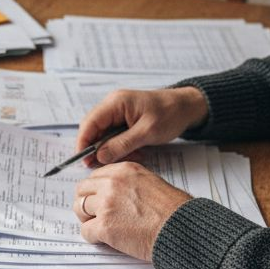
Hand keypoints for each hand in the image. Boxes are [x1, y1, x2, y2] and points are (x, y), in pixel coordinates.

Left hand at [74, 162, 191, 261]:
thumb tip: (113, 194)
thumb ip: (128, 184)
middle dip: (86, 203)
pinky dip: (93, 237)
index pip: (94, 176)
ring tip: (100, 227)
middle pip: (82, 190)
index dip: (94, 191)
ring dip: (87, 219)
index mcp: (124, 170)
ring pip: (80, 209)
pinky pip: (86, 231)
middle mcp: (113, 183)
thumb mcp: (150, 183)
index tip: (97, 200)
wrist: (180, 229)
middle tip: (94, 215)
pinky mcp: (105, 226)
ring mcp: (107, 205)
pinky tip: (105, 240)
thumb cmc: (173, 210)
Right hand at [77, 87, 208, 166]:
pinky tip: (136, 153)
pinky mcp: (124, 122)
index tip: (83, 161)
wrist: (186, 107)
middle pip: (94, 130)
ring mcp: (117, 114)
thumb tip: (99, 156)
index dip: (83, 142)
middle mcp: (112, 106)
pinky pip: (114, 138)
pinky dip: (121, 148)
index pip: (89, 123)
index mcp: (115, 102)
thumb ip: (122, 144)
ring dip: (113, 151)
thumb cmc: (170, 114)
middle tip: (106, 166)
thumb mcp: (147, 132)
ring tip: (132, 156)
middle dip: (99, 150)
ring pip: (104, 137)